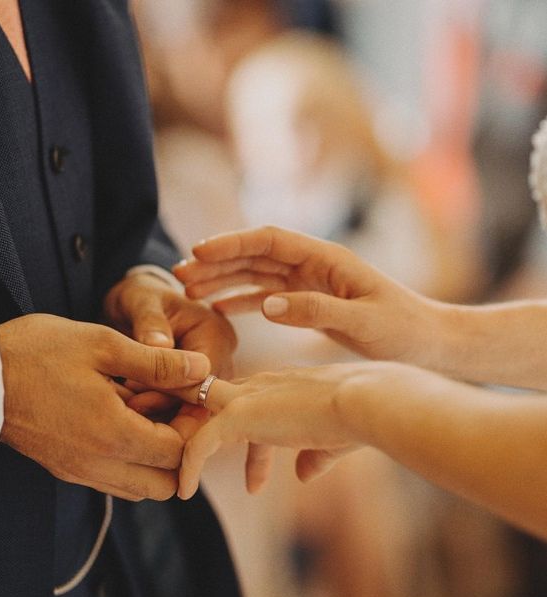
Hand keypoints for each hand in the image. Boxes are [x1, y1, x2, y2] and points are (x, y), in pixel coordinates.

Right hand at [0, 314, 210, 500]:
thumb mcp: (103, 345)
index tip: (190, 398)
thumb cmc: (38, 354)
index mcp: (113, 435)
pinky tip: (119, 419)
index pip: (179, 454)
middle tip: (173, 409)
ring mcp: (80, 472)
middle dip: (180, 451)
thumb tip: (202, 370)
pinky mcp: (65, 468)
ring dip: (155, 458)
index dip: (194, 427)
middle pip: (165, 484)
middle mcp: (98, 466)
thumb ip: (157, 363)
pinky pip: (113, 480)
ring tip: (145, 412)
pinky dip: (130, 459)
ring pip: (140, 487)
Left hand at [104, 272, 236, 415]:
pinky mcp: (196, 386)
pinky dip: (159, 410)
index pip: (202, 372)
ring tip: (127, 410)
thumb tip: (160, 345)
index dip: (171, 387)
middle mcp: (222, 356)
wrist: (136, 306)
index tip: (135, 392)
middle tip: (128, 407)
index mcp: (216, 332)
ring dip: (161, 411)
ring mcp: (211, 374)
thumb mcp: (141, 301)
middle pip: (202, 394)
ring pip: (192, 405)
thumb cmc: (140, 298)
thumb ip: (150, 322)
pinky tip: (133, 412)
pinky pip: (182, 406)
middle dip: (165, 404)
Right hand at [174, 227, 447, 367]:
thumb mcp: (363, 322)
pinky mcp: (309, 303)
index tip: (197, 252)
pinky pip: (266, 295)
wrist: (431, 342)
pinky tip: (218, 307)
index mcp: (326, 258)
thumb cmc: (404, 330)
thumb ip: (316, 311)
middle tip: (178, 274)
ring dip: (221, 279)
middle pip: (254, 254)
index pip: (268, 240)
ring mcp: (309, 283)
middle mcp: (313, 265)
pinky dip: (240, 299)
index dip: (231, 243)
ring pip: (255, 274)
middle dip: (216, 261)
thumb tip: (267, 305)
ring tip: (188, 290)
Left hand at [176, 364, 378, 499]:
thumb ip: (314, 457)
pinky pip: (200, 441)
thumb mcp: (331, 441)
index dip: (235, 429)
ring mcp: (246, 397)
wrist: (365, 402)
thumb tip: (302, 476)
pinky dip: (188, 465)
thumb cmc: (358, 418)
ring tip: (168, 470)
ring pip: (194, 409)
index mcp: (281, 384)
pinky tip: (184, 491)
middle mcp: (259, 384)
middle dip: (193, 419)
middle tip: (177, 449)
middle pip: (210, 396)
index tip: (234, 462)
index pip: (245, 401)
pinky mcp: (239, 415)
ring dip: (180, 436)